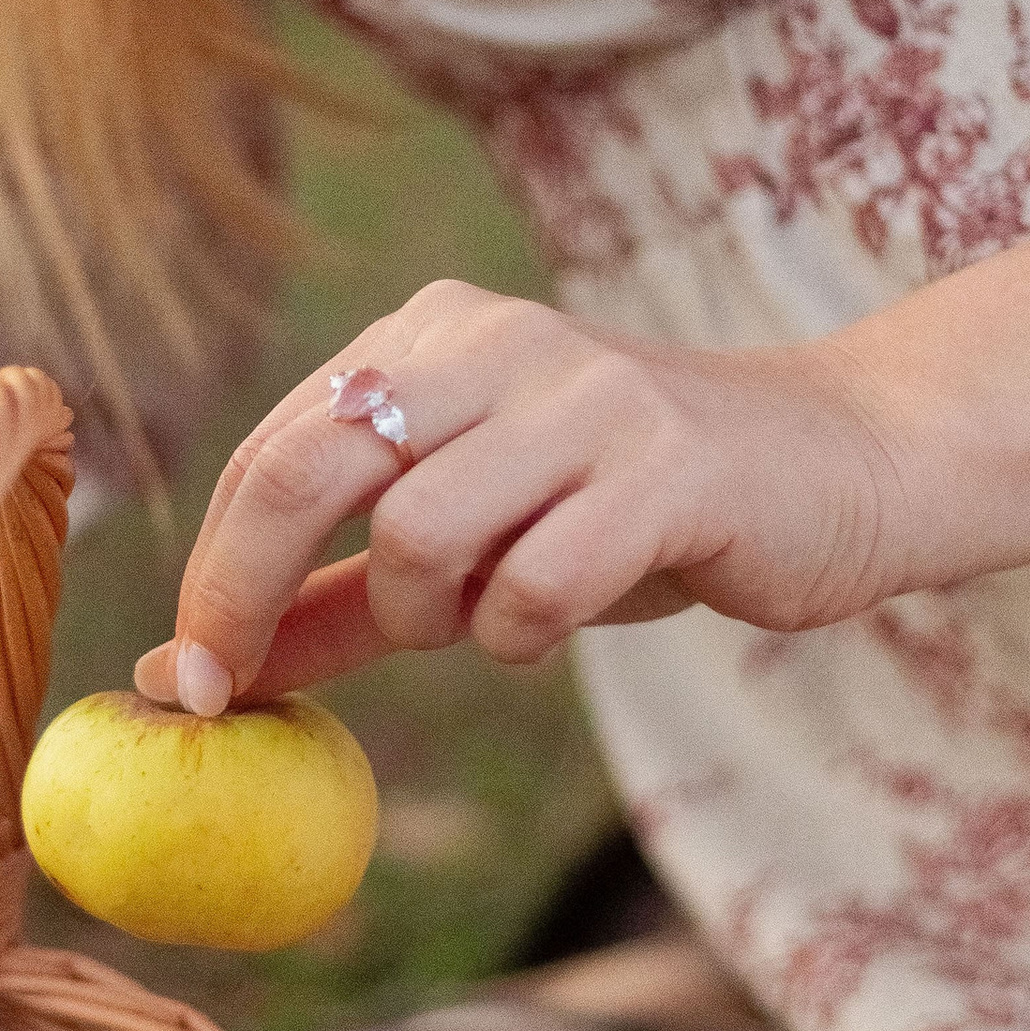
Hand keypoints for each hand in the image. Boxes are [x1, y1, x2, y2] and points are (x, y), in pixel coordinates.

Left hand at [135, 282, 907, 714]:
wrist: (843, 467)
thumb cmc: (638, 513)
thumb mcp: (471, 549)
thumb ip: (337, 602)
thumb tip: (186, 674)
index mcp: (431, 337)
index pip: (273, 449)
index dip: (214, 572)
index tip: (189, 681)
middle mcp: (496, 341)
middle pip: (310, 466)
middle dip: (246, 592)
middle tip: (230, 693)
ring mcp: (584, 395)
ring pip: (421, 535)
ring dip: (434, 621)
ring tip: (492, 621)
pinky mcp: (667, 466)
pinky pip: (536, 584)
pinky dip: (524, 633)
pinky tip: (560, 623)